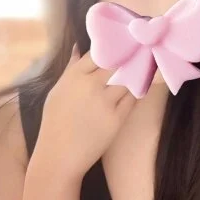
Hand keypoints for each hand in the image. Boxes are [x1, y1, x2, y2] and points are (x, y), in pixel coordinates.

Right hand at [33, 44, 137, 177]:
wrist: (60, 155)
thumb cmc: (55, 123)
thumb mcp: (57, 92)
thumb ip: (70, 68)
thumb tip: (77, 47)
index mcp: (74, 76)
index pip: (99, 52)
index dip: (113, 47)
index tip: (122, 43)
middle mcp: (91, 86)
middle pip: (118, 62)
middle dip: (130, 56)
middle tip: (140, 51)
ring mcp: (106, 102)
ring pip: (129, 79)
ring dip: (136, 73)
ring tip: (144, 66)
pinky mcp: (117, 118)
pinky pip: (133, 98)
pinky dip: (137, 91)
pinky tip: (139, 86)